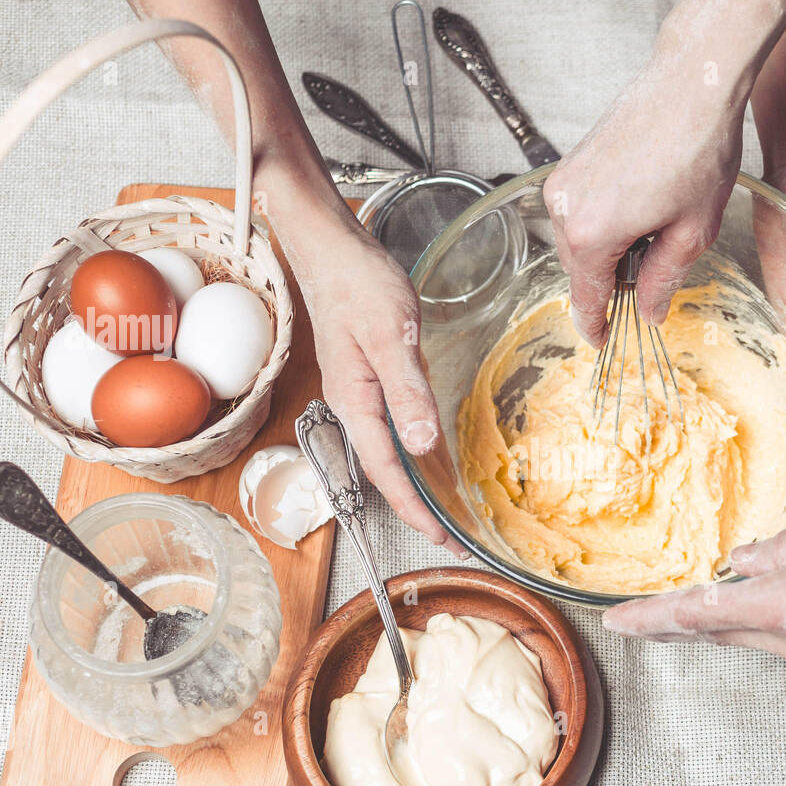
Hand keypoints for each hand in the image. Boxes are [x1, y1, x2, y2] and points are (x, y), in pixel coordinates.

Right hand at [285, 211, 466, 556]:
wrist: (332, 248)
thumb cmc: (358, 284)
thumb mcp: (390, 337)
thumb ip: (407, 392)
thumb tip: (421, 445)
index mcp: (354, 403)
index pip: (385, 472)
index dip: (414, 508)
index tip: (441, 536)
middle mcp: (352, 406)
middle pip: (384, 472)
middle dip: (416, 507)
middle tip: (452, 534)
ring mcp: (359, 394)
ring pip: (387, 454)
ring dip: (415, 484)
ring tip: (446, 508)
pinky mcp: (368, 379)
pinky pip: (390, 429)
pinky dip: (412, 453)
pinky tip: (431, 455)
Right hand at [544, 63, 745, 345]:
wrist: (691, 83)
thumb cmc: (697, 150)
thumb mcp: (692, 232)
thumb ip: (663, 280)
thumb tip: (649, 312)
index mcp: (592, 235)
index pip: (587, 298)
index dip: (597, 326)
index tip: (603, 341)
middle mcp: (565, 209)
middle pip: (581, 269)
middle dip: (611, 280)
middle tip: (651, 274)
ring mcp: (564, 182)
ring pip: (579, 240)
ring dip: (610, 247)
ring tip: (656, 225)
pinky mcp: (570, 163)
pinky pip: (579, 211)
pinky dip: (605, 220)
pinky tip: (642, 204)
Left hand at [602, 491, 785, 665]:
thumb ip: (777, 543)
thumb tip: (745, 558)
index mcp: (785, 606)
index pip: (698, 615)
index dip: (652, 619)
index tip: (619, 624)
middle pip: (716, 634)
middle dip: (672, 626)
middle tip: (634, 622)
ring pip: (748, 637)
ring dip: (714, 622)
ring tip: (681, 610)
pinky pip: (780, 636)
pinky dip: (754, 621)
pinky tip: (751, 602)